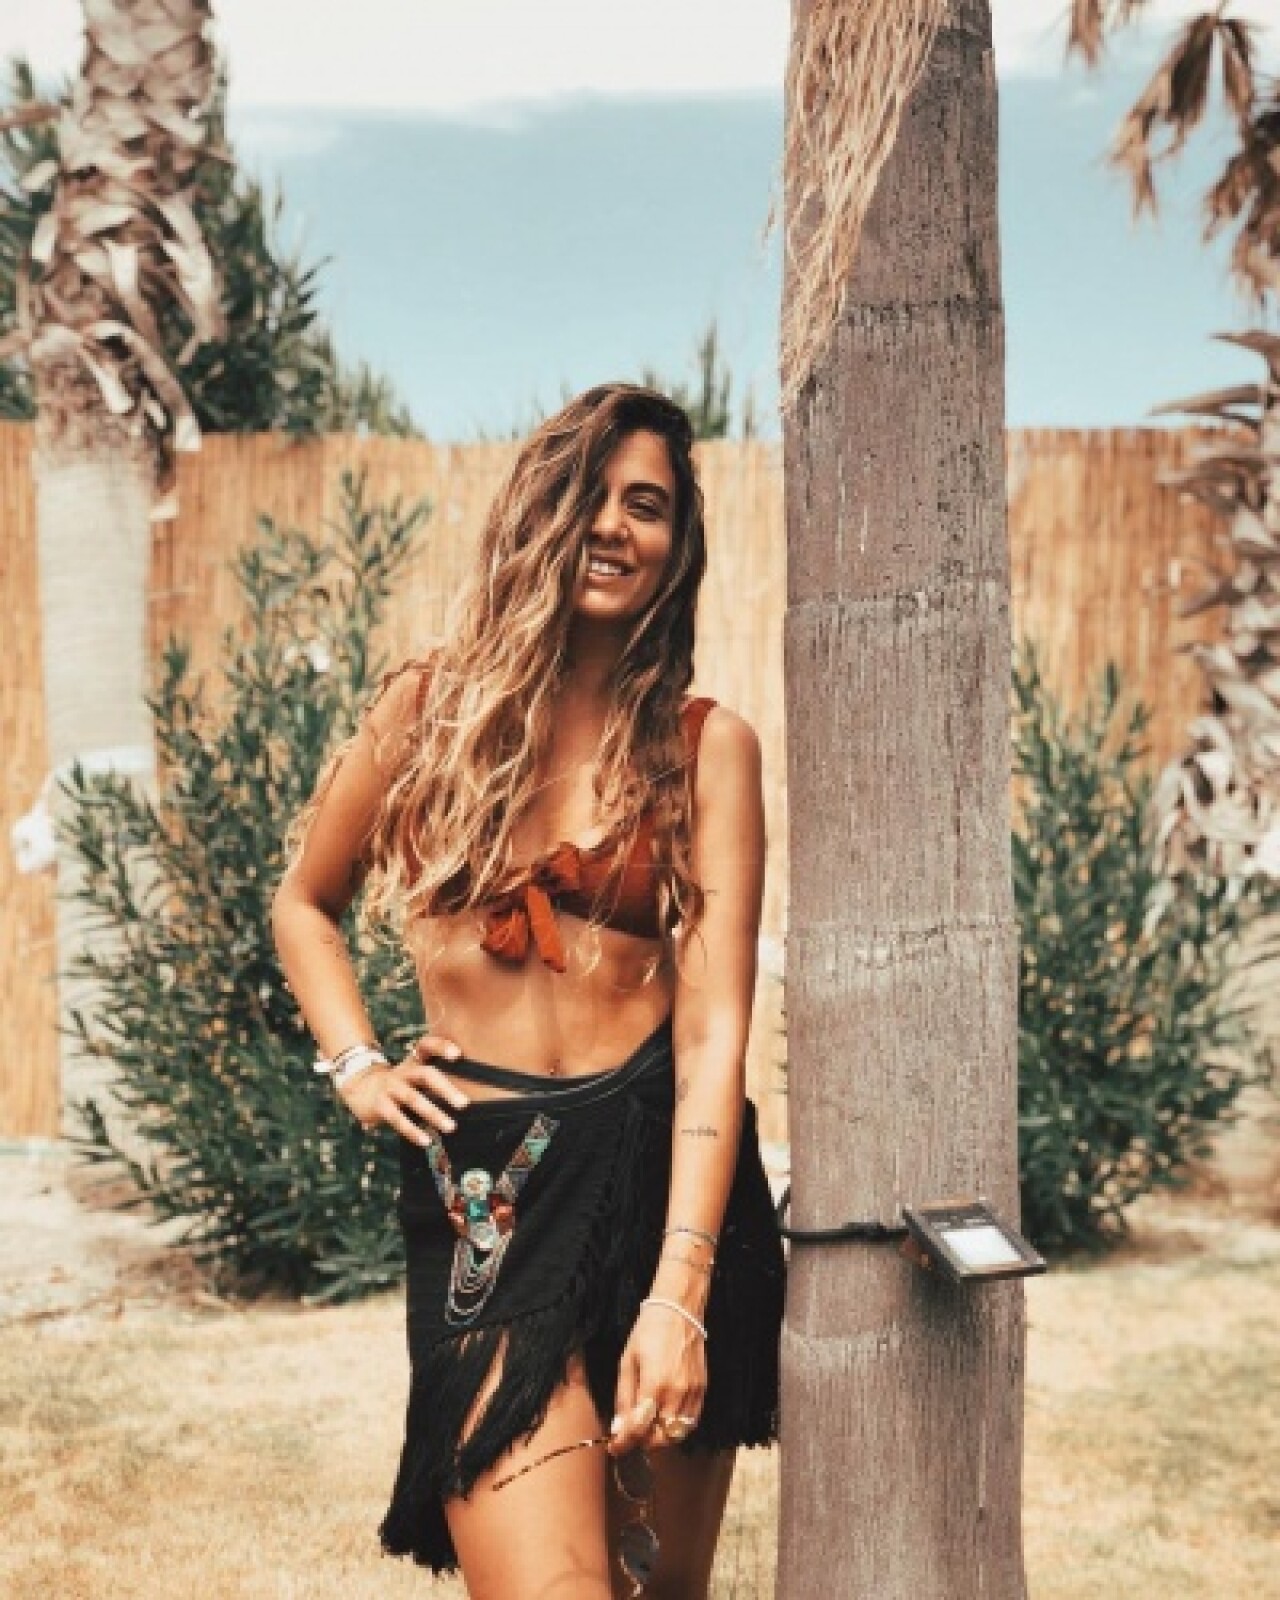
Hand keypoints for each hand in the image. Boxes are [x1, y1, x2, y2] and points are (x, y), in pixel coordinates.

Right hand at [341, 1032, 469, 1141]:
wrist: (360, 1088)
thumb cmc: (399, 1084)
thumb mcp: (414, 1075)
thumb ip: (435, 1081)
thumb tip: (468, 1097)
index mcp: (413, 1061)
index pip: (426, 1045)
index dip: (441, 1046)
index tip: (458, 1055)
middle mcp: (403, 1071)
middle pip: (426, 1074)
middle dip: (446, 1089)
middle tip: (465, 1104)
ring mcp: (390, 1087)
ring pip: (413, 1098)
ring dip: (433, 1113)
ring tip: (451, 1127)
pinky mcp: (379, 1105)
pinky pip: (397, 1118)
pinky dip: (412, 1130)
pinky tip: (426, 1141)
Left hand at [608, 1300, 705, 1455]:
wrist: (679, 1311)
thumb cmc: (648, 1332)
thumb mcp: (627, 1361)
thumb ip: (623, 1398)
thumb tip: (618, 1429)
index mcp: (654, 1385)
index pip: (639, 1428)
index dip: (624, 1443)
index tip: (614, 1447)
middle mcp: (676, 1393)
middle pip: (660, 1439)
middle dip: (642, 1442)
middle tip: (631, 1434)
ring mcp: (693, 1393)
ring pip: (677, 1434)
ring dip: (660, 1437)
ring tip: (648, 1427)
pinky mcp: (703, 1390)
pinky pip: (692, 1422)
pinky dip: (677, 1428)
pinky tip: (666, 1418)